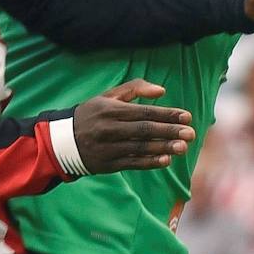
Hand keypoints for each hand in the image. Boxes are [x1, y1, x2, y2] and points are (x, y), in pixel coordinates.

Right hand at [72, 79, 193, 172]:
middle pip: (144, 130)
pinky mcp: (107, 164)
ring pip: (140, 148)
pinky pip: (132, 163)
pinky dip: (150, 162)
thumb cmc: (91, 115)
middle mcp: (109, 128)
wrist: (62, 141)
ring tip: (183, 147)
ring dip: (164, 148)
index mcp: (110, 109)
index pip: (143, 112)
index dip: (166, 114)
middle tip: (191, 133)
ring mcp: (108, 148)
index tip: (187, 116)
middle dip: (169, 131)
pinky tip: (165, 160)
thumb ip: (134, 89)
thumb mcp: (107, 97)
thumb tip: (161, 90)